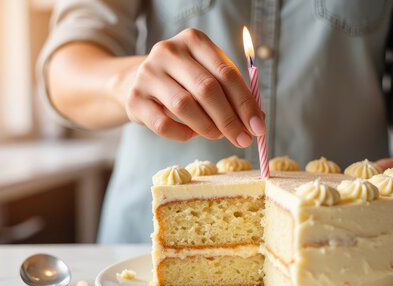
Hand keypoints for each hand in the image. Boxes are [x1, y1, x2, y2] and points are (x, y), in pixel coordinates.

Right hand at [124, 28, 264, 146]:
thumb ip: (232, 92)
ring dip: (207, 127)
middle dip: (229, 119)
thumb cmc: (183, 80)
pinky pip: (164, 124)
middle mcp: (168, 51)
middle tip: (243, 139)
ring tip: (217, 135)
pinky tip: (191, 134)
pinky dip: (183, 134)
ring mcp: (148, 74)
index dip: (245, 103)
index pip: (225, 72)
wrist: (136, 82)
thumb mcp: (207, 74)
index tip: (258, 126)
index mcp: (193, 40)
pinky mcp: (135, 98)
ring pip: (184, 106)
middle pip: (206, 89)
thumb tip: (257, 120)